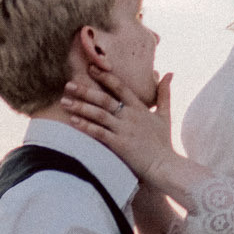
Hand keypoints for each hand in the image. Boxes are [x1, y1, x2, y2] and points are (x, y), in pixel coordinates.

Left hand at [62, 67, 176, 181]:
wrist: (165, 165)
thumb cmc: (163, 142)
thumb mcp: (165, 114)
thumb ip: (164, 93)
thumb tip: (169, 73)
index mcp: (140, 108)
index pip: (120, 87)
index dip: (105, 76)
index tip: (91, 68)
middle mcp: (130, 116)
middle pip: (104, 99)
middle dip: (85, 90)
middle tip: (69, 84)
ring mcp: (124, 130)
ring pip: (99, 114)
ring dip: (80, 107)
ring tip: (64, 102)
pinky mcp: (119, 144)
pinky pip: (99, 133)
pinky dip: (86, 126)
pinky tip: (73, 121)